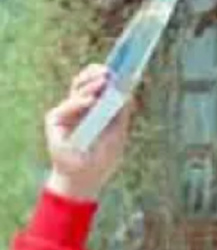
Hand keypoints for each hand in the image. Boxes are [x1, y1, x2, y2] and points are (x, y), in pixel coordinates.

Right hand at [45, 64, 132, 199]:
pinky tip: (90, 101)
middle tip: (109, 72)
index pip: (97, 85)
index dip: (104, 76)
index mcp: (95, 108)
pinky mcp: (55, 120)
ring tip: (103, 82)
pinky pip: (67, 107)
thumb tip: (127, 92)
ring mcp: (67, 112)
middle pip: (85, 83)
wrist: (86, 179)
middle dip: (96, 76)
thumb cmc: (102, 158)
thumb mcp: (118, 134)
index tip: (117, 70)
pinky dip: (79, 103)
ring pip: (76, 91)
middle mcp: (79, 107)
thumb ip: (121, 114)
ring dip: (90, 85)